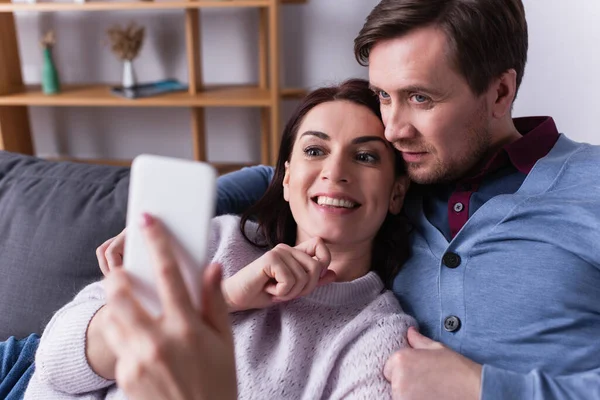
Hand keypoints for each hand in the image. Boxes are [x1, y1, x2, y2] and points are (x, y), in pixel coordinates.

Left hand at [101, 214, 236, 399]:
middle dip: (118, 275)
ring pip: (113, 317)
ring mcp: (136, 359)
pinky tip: (146, 343)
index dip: (157, 242)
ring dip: (120, 306)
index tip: (148, 221)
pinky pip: (118, 344)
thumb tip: (212, 267)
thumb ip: (214, 302)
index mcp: (187, 328)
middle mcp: (157, 341)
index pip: (168, 274)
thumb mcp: (225, 341)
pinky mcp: (124, 375)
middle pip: (120, 293)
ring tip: (137, 309)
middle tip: (125, 273)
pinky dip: (127, 335)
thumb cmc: (217, 382)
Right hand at [223, 238, 335, 311]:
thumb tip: (334, 274)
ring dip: (289, 292)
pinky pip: (289, 281)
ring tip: (274, 290)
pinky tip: (267, 288)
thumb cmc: (262, 292)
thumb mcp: (292, 289)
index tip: (307, 280)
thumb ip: (312, 281)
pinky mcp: (270, 259)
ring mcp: (279, 251)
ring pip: (303, 277)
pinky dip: (280, 292)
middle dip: (304, 288)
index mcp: (294, 252)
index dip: (323, 262)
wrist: (236, 297)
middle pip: (316, 268)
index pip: (320, 245)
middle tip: (284, 291)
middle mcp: (287, 248)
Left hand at [384, 327, 481, 399]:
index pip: (388, 369)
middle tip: (425, 385)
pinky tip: (429, 399)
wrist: (476, 391)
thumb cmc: (458, 370)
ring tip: (429, 393)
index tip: (417, 376)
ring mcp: (402, 396)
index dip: (402, 372)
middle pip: (393, 383)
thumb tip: (410, 331)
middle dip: (406, 384)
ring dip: (409, 395)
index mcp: (401, 359)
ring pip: (398, 395)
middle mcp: (398, 378)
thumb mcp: (438, 349)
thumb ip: (419, 341)